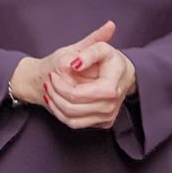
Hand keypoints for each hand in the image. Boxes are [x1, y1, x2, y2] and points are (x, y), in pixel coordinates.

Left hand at [11, 21, 134, 129]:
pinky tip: (56, 100)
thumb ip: (88, 53)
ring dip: (56, 106)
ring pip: (72, 120)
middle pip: (72, 109)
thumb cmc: (110, 59)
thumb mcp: (101, 48)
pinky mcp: (103, 123)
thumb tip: (75, 64)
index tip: (52, 75)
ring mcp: (107, 117)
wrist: (123, 73)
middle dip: (55, 95)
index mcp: (110, 89)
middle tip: (48, 82)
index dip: (60, 86)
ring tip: (49, 91)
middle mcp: (110, 107)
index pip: (77, 94)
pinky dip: (62, 114)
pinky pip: (76, 124)